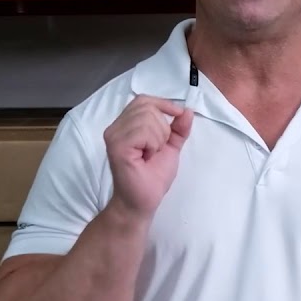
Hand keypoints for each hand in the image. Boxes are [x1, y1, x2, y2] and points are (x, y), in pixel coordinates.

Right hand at [104, 95, 193, 220]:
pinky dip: (153, 144)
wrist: (143, 201)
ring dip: (158, 138)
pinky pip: (144, 131)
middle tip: (155, 149)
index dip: (163, 104)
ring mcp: (113, 136)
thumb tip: (187, 110)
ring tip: (149, 155)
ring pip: (147, 118)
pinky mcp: (117, 146)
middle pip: (147, 107)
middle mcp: (115, 127)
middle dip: (162, 128)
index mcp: (124, 125)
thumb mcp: (171, 147)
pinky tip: (146, 157)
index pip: (143, 100)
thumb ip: (178, 128)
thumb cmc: (153, 177)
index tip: (177, 115)